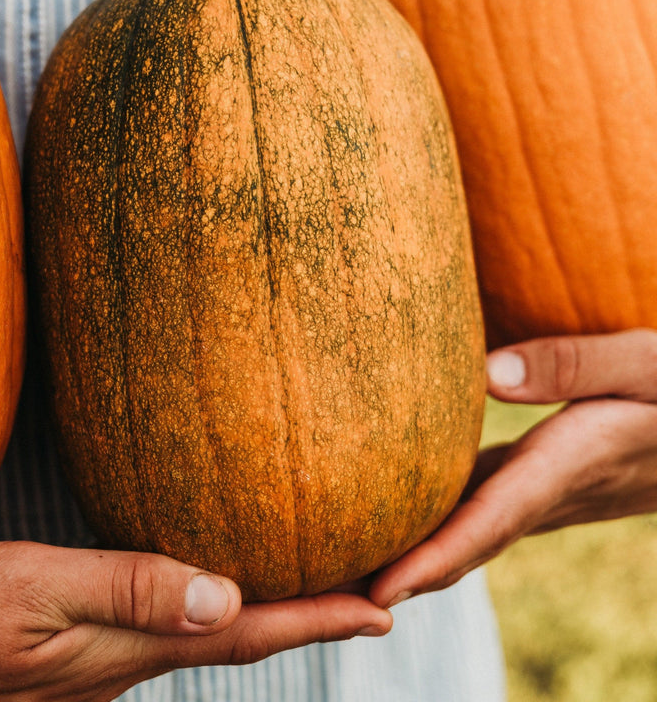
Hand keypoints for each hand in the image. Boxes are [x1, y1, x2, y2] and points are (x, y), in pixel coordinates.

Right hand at [0, 541, 391, 700]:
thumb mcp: (24, 591)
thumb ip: (122, 588)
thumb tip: (226, 592)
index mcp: (121, 652)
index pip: (241, 635)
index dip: (316, 618)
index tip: (386, 604)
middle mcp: (118, 668)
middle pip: (232, 642)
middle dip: (303, 616)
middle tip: (364, 587)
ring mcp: (88, 670)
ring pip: (196, 640)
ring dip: (255, 615)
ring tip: (297, 581)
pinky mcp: (59, 658)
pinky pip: (153, 633)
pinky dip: (197, 611)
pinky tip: (192, 585)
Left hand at [370, 328, 656, 607]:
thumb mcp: (643, 363)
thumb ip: (573, 364)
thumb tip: (486, 374)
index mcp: (570, 467)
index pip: (489, 522)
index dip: (434, 560)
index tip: (380, 589)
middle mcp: (552, 494)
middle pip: (465, 543)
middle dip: (403, 574)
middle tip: (333, 595)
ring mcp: (548, 493)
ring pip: (469, 531)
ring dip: (412, 553)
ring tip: (343, 563)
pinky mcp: (543, 479)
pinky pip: (478, 506)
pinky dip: (434, 520)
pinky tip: (392, 509)